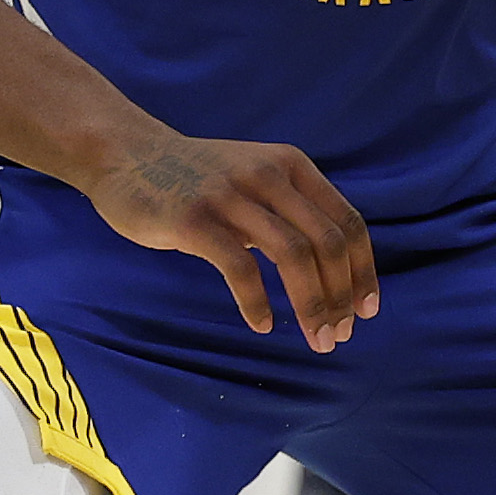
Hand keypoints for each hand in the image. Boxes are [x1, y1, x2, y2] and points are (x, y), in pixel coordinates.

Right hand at [81, 130, 377, 350]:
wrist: (127, 155)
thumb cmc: (197, 178)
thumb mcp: (257, 179)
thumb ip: (291, 210)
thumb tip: (332, 268)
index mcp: (294, 166)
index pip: (347, 222)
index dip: (363, 269)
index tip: (368, 309)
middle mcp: (270, 175)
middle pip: (327, 242)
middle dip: (341, 295)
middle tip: (340, 336)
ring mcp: (233, 195)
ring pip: (293, 255)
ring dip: (312, 303)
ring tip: (316, 339)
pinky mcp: (195, 219)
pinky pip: (239, 267)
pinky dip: (256, 301)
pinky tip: (263, 324)